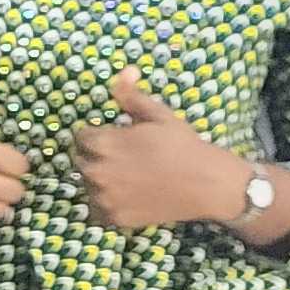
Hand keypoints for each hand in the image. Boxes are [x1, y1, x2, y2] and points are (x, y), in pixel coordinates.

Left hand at [74, 66, 242, 231]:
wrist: (208, 184)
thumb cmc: (183, 146)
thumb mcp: (158, 115)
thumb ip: (132, 96)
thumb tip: (124, 71)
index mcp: (103, 143)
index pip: (80, 137)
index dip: (97, 136)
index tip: (115, 139)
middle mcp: (97, 171)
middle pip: (81, 160)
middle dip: (97, 156)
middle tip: (123, 158)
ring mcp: (105, 197)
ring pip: (88, 185)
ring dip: (100, 180)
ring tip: (127, 176)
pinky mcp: (115, 218)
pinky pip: (99, 209)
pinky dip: (108, 203)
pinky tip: (128, 195)